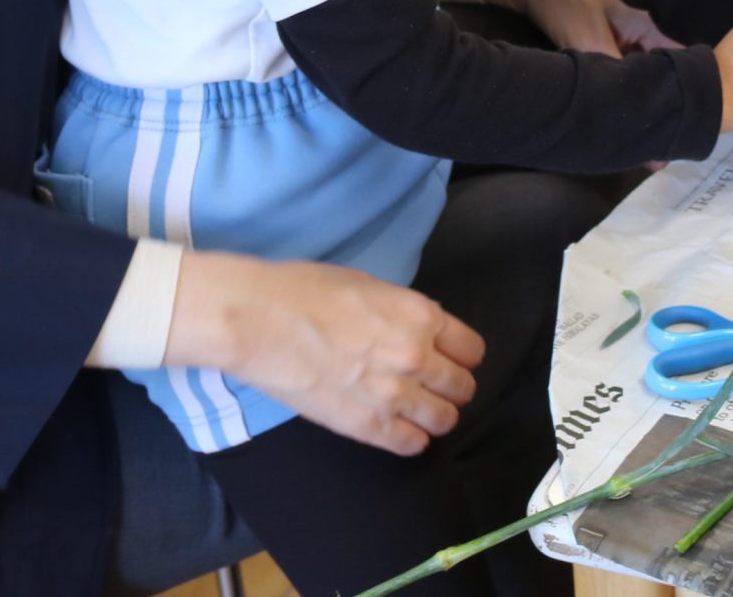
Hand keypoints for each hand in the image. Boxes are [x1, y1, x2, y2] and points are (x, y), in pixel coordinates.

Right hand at [168, 252, 483, 454]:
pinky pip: (412, 445)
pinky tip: (399, 429)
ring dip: (436, 415)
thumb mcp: (371, 287)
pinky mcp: (367, 426)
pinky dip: (411, 439)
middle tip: (433, 387)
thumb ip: (404, 314)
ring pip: (445, 419)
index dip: (462, 356)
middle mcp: (418, 357)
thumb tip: (417, 330)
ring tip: (418, 411)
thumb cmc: (307, 292)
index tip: (450, 360)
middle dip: (452, 387)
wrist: (260, 321)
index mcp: (421, 316)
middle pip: (463, 387)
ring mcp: (395, 395)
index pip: (472, 349)